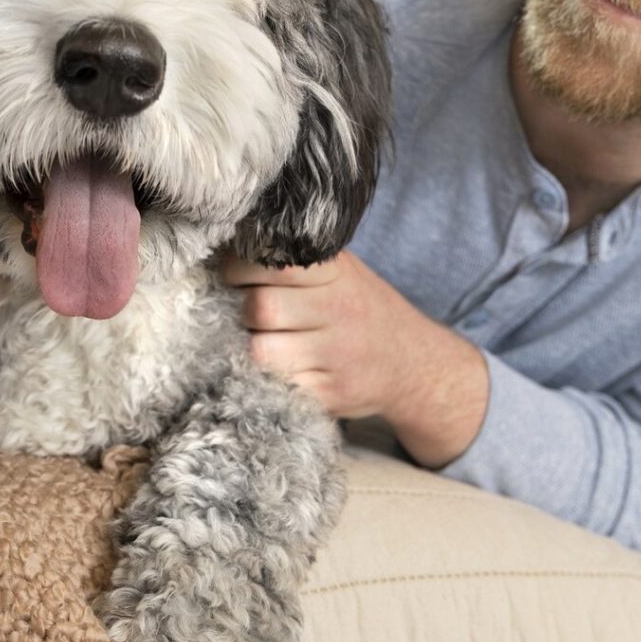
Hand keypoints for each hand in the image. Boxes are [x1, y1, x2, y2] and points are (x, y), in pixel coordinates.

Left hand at [225, 249, 489, 468]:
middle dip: (242, 310)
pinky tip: (282, 367)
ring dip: (251, 347)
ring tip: (265, 340)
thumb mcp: (340, 271)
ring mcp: (336, 356)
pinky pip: (276, 386)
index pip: (275, 262)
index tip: (234, 274)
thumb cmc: (360, 309)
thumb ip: (294, 258)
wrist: (413, 363)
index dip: (240, 267)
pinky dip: (268, 379)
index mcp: (336, 273)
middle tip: (248, 313)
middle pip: (261, 308)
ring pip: (260, 351)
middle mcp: (339, 310)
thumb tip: (226, 246)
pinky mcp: (329, 395)